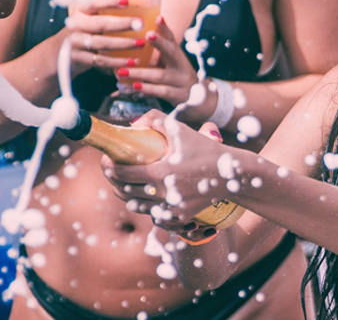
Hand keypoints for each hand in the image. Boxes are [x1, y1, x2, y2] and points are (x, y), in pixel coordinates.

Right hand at [66, 0, 148, 74]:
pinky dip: (117, 62)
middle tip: (140, 23)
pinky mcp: (78, 59)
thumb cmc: (81, 30)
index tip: (127, 1)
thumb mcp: (85, 15)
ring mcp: (75, 42)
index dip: (109, 1)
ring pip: (101, 43)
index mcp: (79, 10)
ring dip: (123, 43)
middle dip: (122, 23)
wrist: (59, 52)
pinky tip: (132, 61)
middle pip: (100, 23)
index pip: (93, 2)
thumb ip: (99, 4)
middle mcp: (75, 24)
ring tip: (141, 43)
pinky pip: (100, 61)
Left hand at [101, 111, 229, 227]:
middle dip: (115, 181)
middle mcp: (164, 193)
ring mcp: (172, 208)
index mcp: (161, 172)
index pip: (123, 174)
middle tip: (112, 171)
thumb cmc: (205, 149)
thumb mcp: (181, 130)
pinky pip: (154, 215)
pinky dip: (147, 207)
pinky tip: (143, 199)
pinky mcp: (180, 217)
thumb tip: (134, 123)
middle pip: (127, 191)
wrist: (231, 174)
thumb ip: (156, 120)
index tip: (106, 161)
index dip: (109, 168)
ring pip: (137, 206)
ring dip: (128, 196)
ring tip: (124, 185)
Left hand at [118, 16, 214, 121]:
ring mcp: (182, 81)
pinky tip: (133, 87)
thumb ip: (159, 47)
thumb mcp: (170, 61)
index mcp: (177, 54)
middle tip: (147, 35)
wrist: (199, 100)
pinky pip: (161, 92)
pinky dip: (146, 89)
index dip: (165, 28)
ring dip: (140, 73)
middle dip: (160, 43)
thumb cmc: (176, 76)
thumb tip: (147, 26)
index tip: (158, 18)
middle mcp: (181, 65)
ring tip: (121, 71)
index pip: (172, 38)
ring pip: (160, 75)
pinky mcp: (179, 96)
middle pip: (172, 51)